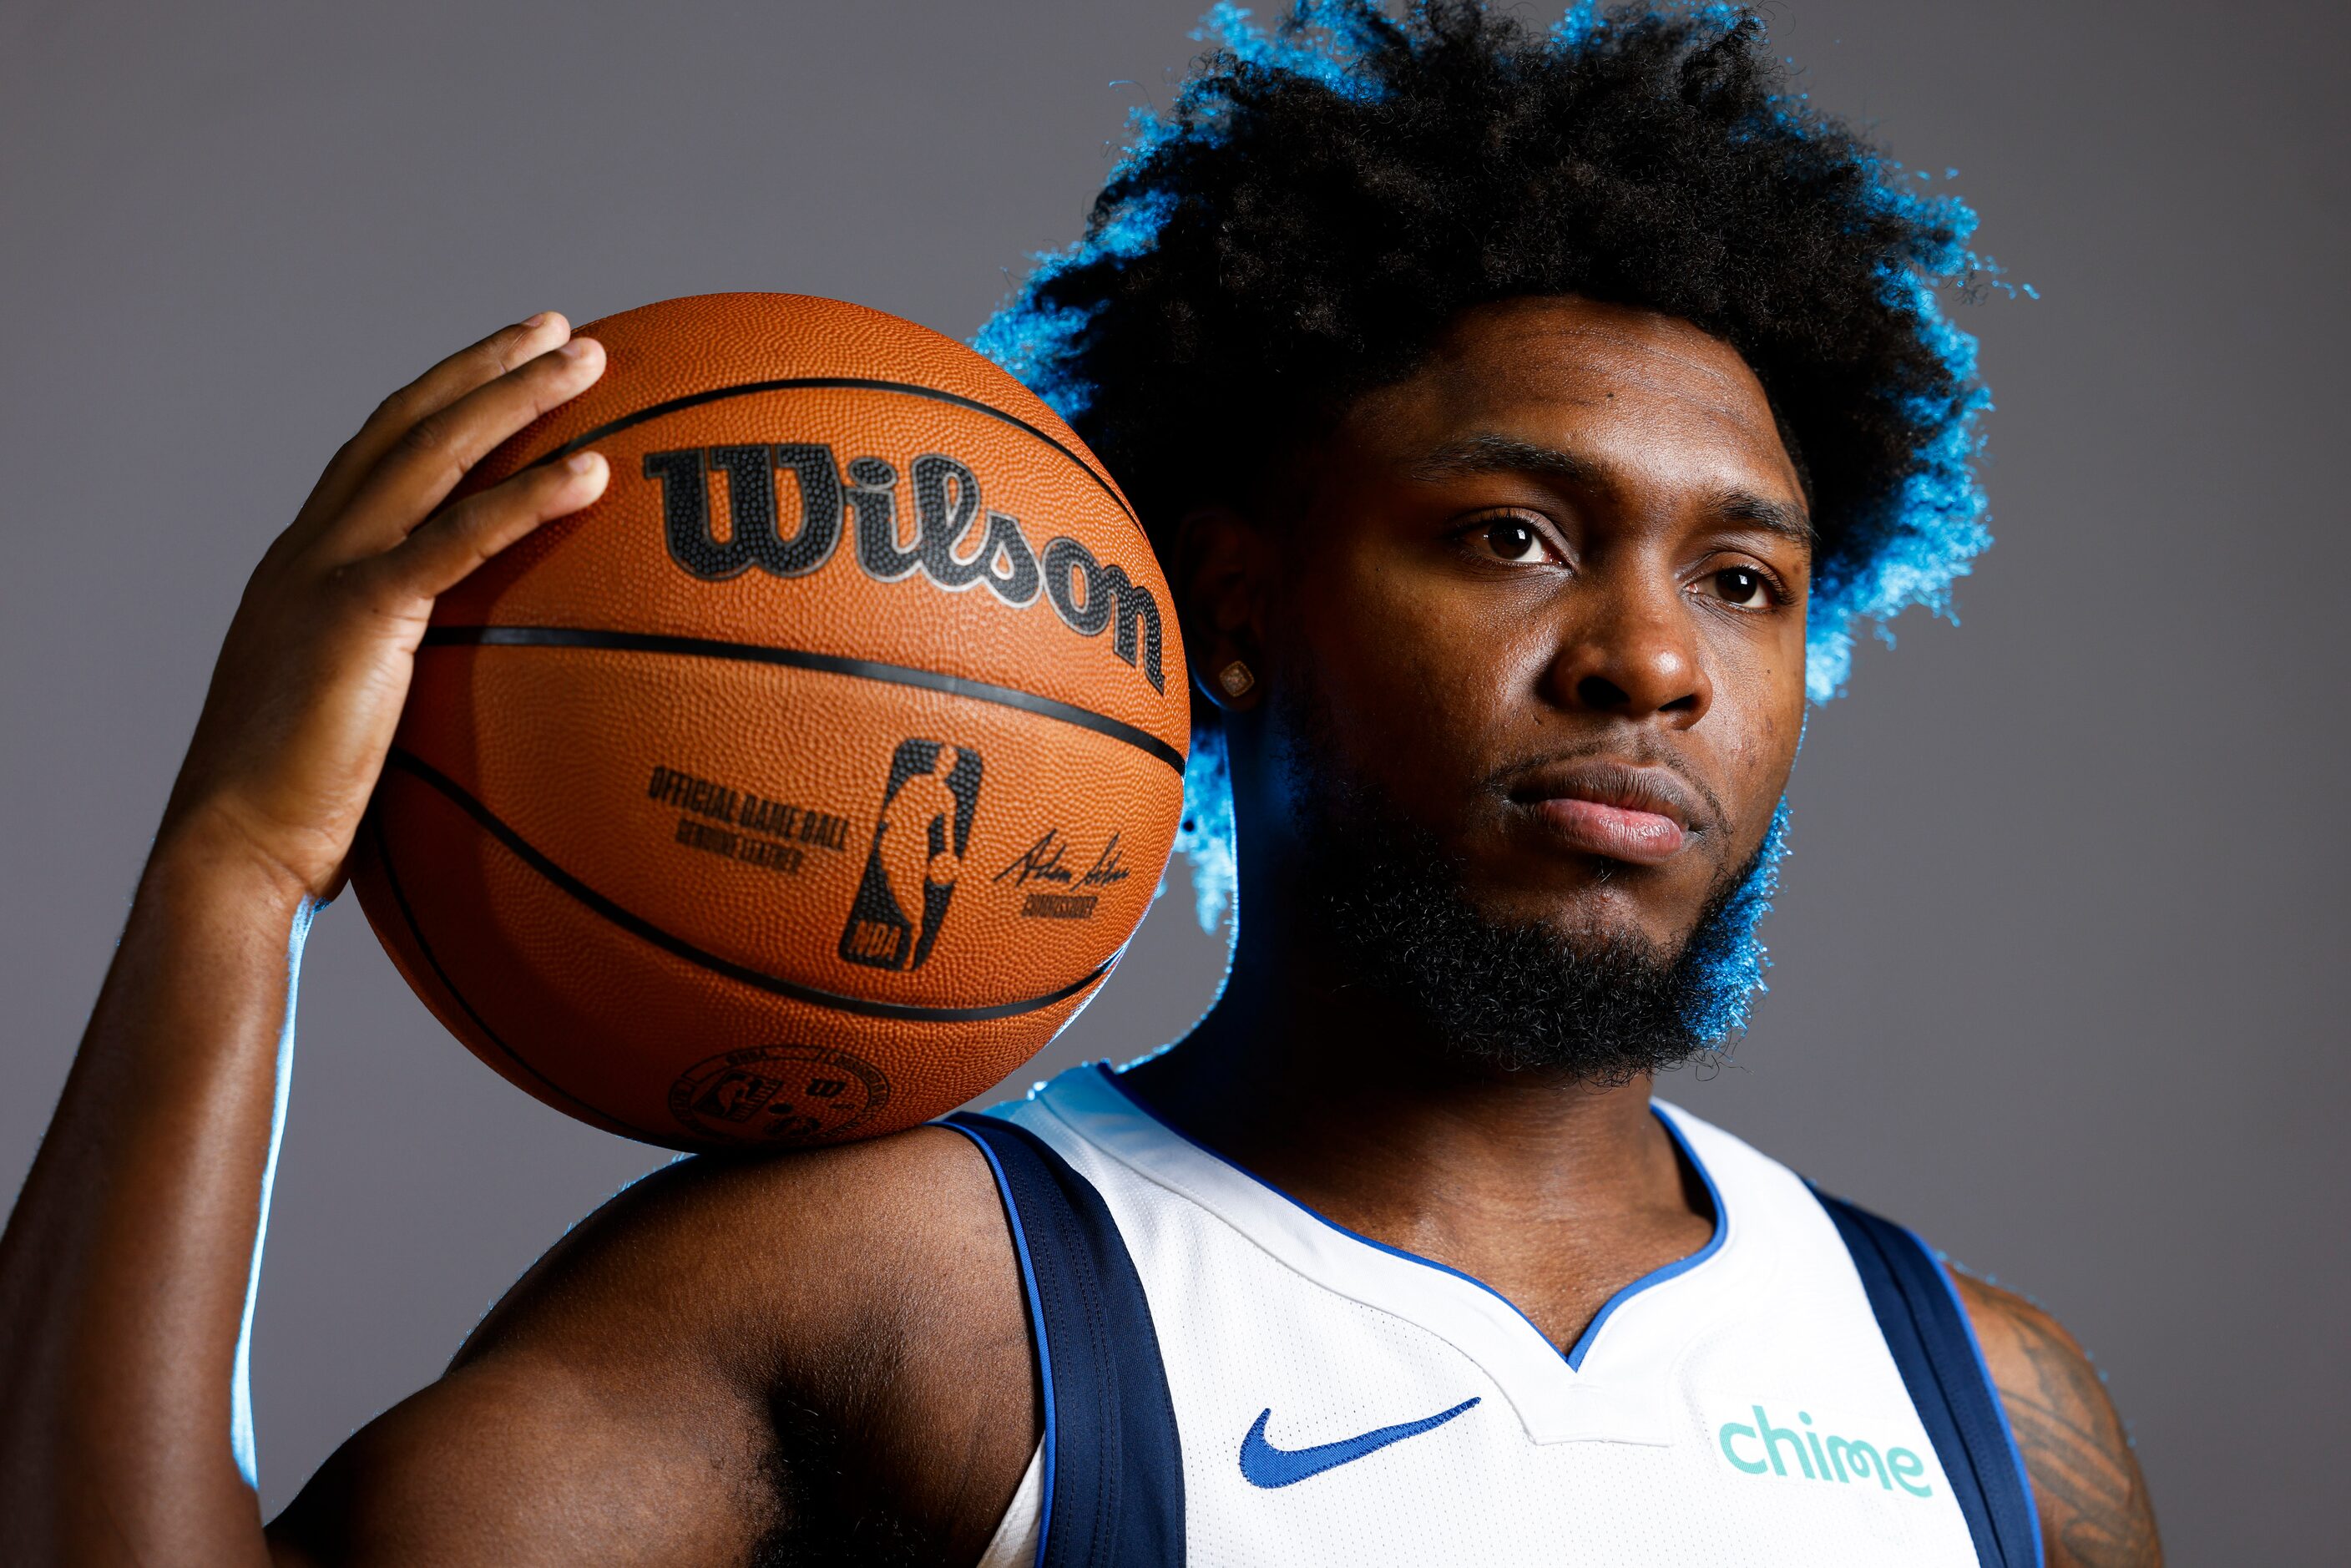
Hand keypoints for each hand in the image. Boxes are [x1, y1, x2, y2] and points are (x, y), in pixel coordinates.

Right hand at [159, 312, 608, 898]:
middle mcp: (310, 549)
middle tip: (562, 331)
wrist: (232, 849)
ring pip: (433, 453)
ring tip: (588, 360)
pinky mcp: (357, 614)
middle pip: (409, 426)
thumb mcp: (358, 725)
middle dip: (487, 369)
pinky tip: (592, 471)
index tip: (505, 365)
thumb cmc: (298, 815)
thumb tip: (482, 703)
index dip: (442, 401)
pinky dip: (526, 497)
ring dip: (515, 397)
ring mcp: (328, 572)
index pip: (379, 456)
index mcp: (306, 566)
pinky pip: (458, 539)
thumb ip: (405, 685)